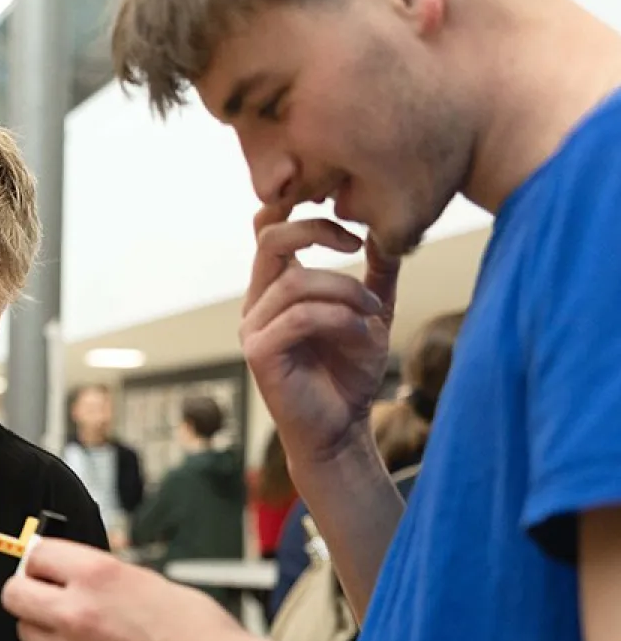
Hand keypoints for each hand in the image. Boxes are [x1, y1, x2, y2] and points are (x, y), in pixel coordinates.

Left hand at [2, 538, 249, 640]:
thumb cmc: (197, 635)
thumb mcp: (148, 581)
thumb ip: (103, 576)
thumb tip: (76, 573)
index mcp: (96, 575)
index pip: (37, 554)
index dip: (41, 560)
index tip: (45, 565)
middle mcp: (74, 610)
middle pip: (14, 593)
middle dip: (27, 589)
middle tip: (43, 592)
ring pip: (25, 629)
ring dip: (41, 625)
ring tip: (70, 627)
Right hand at [241, 204, 399, 465]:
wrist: (341, 428)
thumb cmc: (349, 374)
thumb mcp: (370, 313)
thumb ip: (376, 274)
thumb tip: (386, 231)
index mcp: (275, 289)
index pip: (268, 230)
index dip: (300, 212)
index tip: (350, 228)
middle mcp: (257, 304)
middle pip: (270, 239)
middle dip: (317, 231)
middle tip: (358, 245)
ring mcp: (254, 328)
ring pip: (296, 281)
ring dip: (345, 290)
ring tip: (374, 312)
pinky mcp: (260, 354)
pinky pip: (300, 317)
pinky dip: (340, 319)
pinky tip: (363, 334)